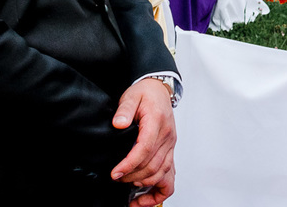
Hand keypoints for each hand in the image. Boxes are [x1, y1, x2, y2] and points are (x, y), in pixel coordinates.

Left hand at [110, 78, 176, 200]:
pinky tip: (147, 196)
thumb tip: (118, 123)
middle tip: (116, 178)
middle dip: (132, 176)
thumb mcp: (131, 96)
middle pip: (152, 165)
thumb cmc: (145, 94)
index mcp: (157, 122)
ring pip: (161, 173)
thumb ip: (124, 109)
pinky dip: (159, 190)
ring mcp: (171, 145)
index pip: (145, 149)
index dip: (129, 164)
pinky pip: (170, 176)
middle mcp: (167, 137)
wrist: (159, 90)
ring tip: (126, 183)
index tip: (115, 173)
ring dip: (144, 182)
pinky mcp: (171, 151)